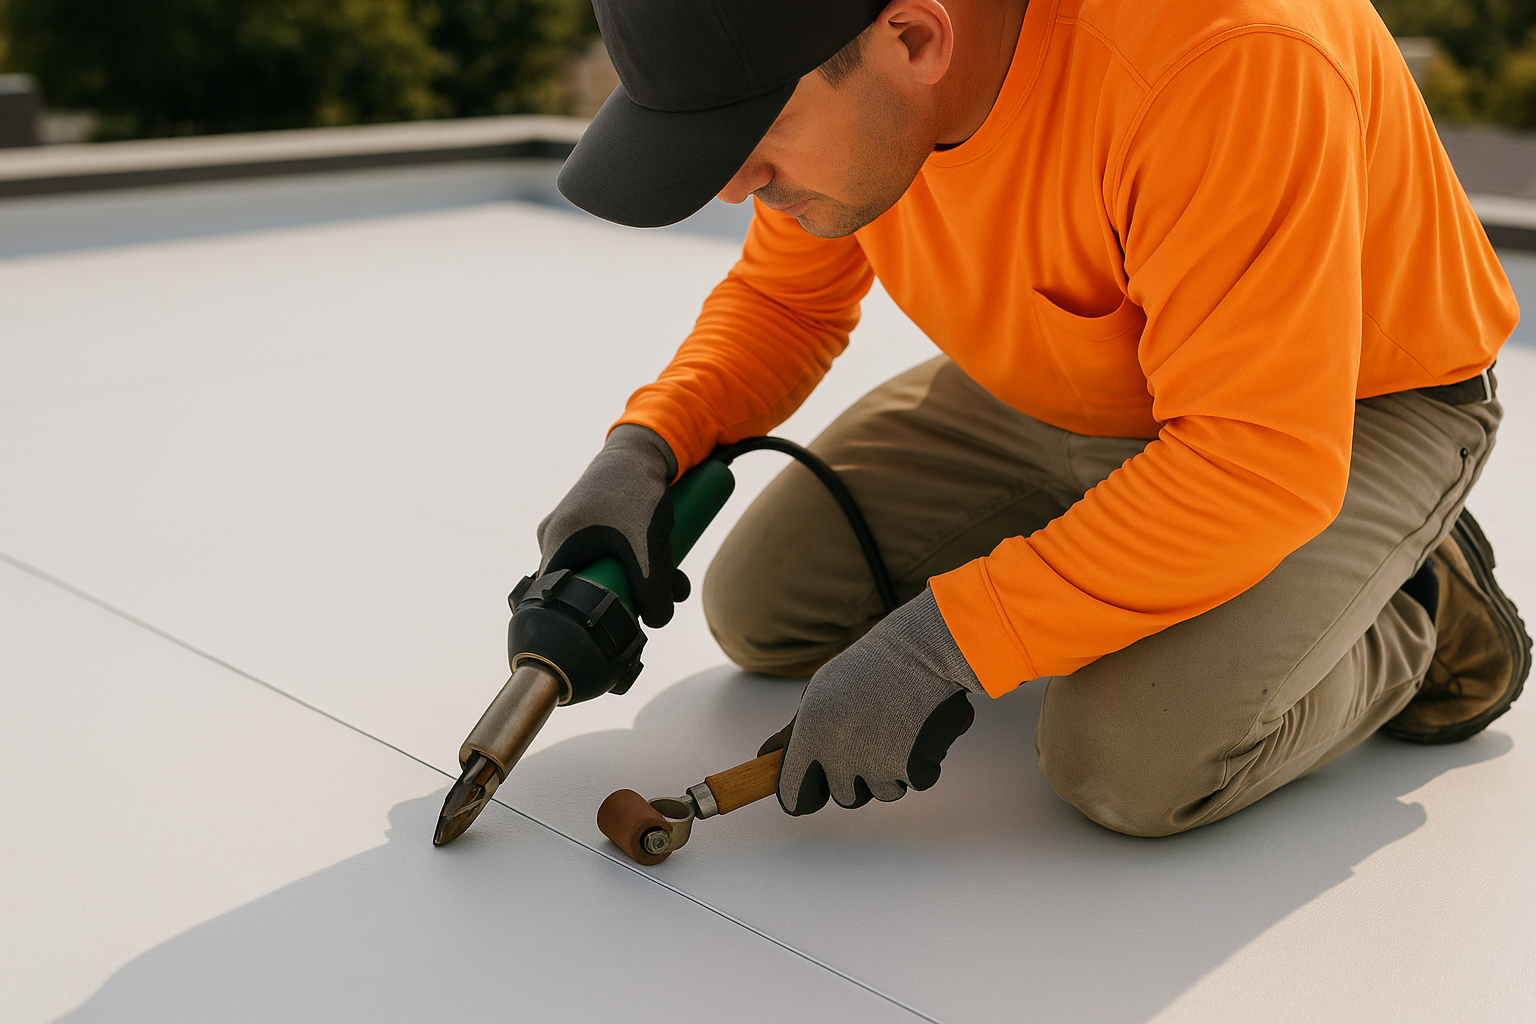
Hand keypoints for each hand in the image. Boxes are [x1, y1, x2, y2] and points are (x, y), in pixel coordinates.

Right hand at [536, 424, 689, 627]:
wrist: (645, 447)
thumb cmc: (637, 492)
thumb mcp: (649, 550)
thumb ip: (654, 593)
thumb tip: (657, 622)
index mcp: (555, 545)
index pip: (559, 600)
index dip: (590, 616)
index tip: (625, 618)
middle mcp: (555, 538)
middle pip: (589, 586)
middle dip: (632, 593)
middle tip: (665, 587)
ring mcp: (572, 528)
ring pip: (606, 569)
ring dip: (642, 575)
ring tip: (673, 564)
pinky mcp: (590, 521)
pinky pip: (609, 552)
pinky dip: (636, 558)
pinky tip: (663, 550)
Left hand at [764, 588, 981, 814]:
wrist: (922, 649)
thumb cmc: (870, 668)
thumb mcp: (819, 692)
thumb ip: (794, 732)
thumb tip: (765, 757)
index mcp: (810, 734)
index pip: (794, 793)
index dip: (804, 795)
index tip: (810, 793)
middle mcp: (839, 753)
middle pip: (844, 796)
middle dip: (858, 777)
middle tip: (870, 739)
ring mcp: (876, 763)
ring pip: (882, 792)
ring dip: (891, 771)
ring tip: (896, 729)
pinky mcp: (912, 768)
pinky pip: (914, 782)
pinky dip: (921, 764)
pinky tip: (918, 731)